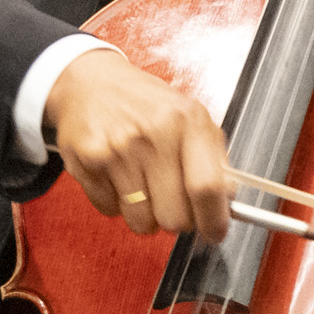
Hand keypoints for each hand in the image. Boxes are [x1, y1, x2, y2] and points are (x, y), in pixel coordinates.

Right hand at [45, 48, 232, 240]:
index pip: (207, 188)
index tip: (214, 232)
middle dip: (177, 220)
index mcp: (186, 121)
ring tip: (141, 186)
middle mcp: (151, 134)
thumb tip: (227, 204)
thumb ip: (215, 160)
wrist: (90, 82)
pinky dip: (115, 202)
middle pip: (174, 216)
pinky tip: (115, 176)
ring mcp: (115, 149)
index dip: (214, 220)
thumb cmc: (144, 104)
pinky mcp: (85, 161)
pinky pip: (108, 210)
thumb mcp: (191, 118)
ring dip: (144, 214)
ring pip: (141, 221)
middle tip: (172, 202)